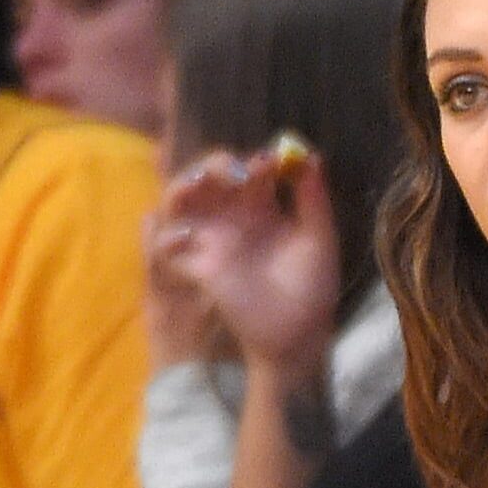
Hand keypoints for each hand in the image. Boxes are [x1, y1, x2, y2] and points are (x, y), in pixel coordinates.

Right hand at [155, 144, 339, 375]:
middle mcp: (233, 216)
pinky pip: (170, 248)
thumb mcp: (319, 239)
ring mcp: (212, 238)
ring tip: (199, 183)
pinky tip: (187, 234)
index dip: (257, 162)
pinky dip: (168, 238)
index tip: (269, 164)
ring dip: (183, 186)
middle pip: (210, 176)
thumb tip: (312, 157)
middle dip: (217, 165)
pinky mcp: (198, 265)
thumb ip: (313, 200)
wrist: (299, 330)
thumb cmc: (313, 284)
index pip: (251, 170)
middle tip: (236, 172)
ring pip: (182, 200)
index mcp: (264, 206)